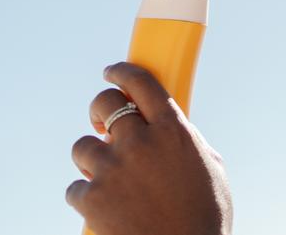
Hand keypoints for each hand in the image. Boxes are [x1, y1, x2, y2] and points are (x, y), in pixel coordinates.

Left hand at [66, 62, 232, 234]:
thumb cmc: (205, 215)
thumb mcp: (210, 167)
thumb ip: (188, 141)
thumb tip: (171, 127)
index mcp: (175, 130)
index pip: (142, 82)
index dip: (123, 71)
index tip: (113, 71)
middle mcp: (141, 142)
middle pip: (106, 104)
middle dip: (102, 109)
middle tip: (104, 124)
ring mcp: (114, 169)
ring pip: (83, 146)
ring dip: (93, 159)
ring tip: (110, 177)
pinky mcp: (92, 198)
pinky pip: (76, 188)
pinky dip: (87, 196)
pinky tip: (106, 208)